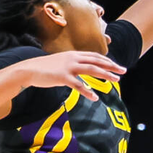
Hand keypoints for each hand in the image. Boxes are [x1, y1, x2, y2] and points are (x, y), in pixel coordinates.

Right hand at [9, 50, 127, 101]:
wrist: (29, 70)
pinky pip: (78, 86)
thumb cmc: (46, 68)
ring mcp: (68, 67)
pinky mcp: (62, 77)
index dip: (107, 60)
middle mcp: (73, 58)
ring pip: (91, 70)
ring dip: (105, 75)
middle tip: (123, 71)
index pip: (94, 56)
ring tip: (116, 81)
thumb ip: (74, 64)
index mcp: (73, 54)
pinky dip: (88, 92)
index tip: (117, 65)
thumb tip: (84, 70)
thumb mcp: (62, 62)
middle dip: (111, 66)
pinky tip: (95, 98)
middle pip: (96, 61)